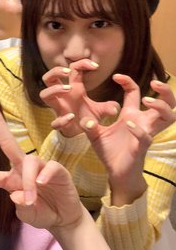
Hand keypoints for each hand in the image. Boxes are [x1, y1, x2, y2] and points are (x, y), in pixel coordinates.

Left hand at [0, 99, 83, 233]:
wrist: (64, 218)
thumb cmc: (42, 212)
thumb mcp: (27, 215)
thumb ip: (20, 207)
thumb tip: (15, 195)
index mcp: (10, 180)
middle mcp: (22, 169)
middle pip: (7, 142)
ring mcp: (40, 168)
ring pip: (30, 163)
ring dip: (28, 182)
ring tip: (31, 199)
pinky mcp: (58, 170)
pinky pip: (49, 167)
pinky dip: (44, 175)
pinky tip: (42, 184)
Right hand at [40, 61, 119, 136]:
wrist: (82, 136)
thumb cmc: (87, 117)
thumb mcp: (100, 110)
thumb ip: (108, 107)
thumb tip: (115, 108)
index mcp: (74, 89)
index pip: (72, 69)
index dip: (82, 63)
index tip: (95, 66)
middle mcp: (63, 97)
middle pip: (49, 78)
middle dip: (56, 71)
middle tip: (68, 72)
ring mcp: (59, 109)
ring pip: (44, 94)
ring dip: (54, 89)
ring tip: (68, 89)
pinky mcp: (59, 124)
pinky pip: (54, 121)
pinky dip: (62, 119)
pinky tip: (71, 117)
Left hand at [79, 74, 175, 188]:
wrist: (115, 173)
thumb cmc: (110, 152)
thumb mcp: (95, 135)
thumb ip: (89, 124)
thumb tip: (83, 118)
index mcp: (131, 116)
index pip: (135, 93)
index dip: (128, 81)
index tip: (116, 76)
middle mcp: (142, 122)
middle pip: (166, 102)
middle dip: (165, 91)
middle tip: (154, 82)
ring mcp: (145, 133)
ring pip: (168, 117)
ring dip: (161, 106)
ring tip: (147, 100)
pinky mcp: (141, 147)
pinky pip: (145, 137)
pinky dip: (138, 130)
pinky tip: (129, 125)